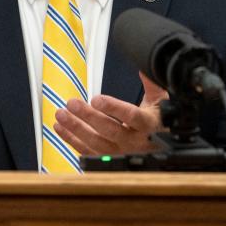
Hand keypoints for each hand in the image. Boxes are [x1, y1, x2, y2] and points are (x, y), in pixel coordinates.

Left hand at [53, 72, 167, 156]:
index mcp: (148, 125)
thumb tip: (144, 66)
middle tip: (72, 103)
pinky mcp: (110, 159)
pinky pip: (89, 152)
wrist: (165, 149)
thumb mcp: (160, 102)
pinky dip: (72, 140)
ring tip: (61, 115)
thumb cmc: (160, 123)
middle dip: (88, 117)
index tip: (97, 99)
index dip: (113, 108)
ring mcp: (122, 152)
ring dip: (76, 129)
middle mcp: (135, 142)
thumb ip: (151, 84)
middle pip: (110, 130)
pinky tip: (61, 129)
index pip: (131, 117)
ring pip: (97, 143)